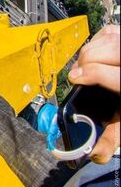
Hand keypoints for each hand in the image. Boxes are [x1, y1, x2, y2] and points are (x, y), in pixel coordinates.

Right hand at [69, 25, 119, 163]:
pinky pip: (108, 32)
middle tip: (79, 75)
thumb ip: (111, 138)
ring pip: (104, 40)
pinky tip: (98, 55)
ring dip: (89, 53)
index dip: (90, 74)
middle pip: (105, 52)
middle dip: (87, 62)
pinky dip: (97, 41)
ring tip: (87, 67)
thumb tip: (95, 155)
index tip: (75, 79)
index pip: (109, 73)